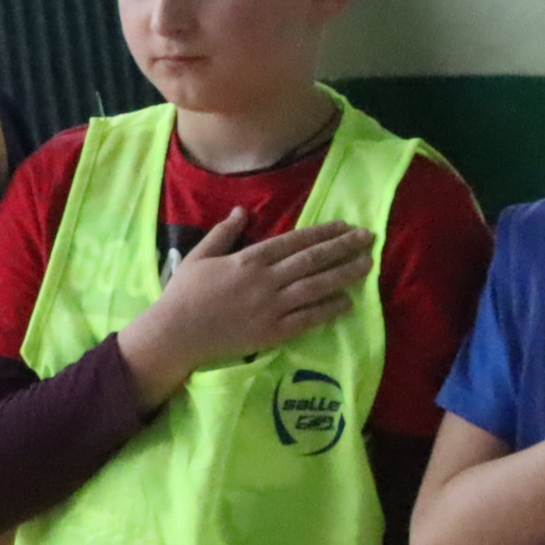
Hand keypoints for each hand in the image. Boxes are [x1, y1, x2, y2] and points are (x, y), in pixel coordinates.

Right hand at [123, 209, 372, 392]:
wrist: (176, 334)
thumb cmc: (184, 294)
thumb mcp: (198, 256)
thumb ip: (224, 233)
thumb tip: (243, 210)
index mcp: (248, 260)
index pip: (295, 241)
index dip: (323, 232)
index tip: (345, 225)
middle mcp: (266, 280)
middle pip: (312, 260)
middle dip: (343, 247)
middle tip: (369, 238)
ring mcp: (272, 307)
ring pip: (317, 287)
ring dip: (345, 274)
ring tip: (367, 264)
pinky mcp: (273, 331)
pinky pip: (308, 318)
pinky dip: (329, 309)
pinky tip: (347, 301)